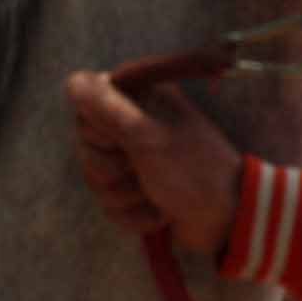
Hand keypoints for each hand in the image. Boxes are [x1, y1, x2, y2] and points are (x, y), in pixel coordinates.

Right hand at [66, 71, 242, 259]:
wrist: (228, 219)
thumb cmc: (193, 171)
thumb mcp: (147, 138)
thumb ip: (107, 109)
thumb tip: (73, 81)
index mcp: (141, 98)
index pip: (86, 105)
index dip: (97, 131)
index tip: (121, 140)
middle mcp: (135, 123)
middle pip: (87, 146)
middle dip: (112, 170)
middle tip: (141, 170)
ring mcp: (136, 158)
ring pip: (96, 180)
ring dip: (126, 196)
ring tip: (156, 193)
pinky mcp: (137, 190)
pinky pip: (110, 205)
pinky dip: (134, 215)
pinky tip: (160, 213)